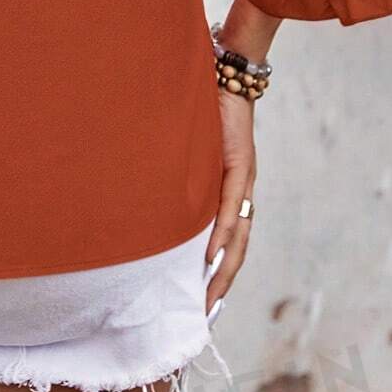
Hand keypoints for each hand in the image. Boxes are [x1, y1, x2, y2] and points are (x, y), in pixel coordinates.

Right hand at [203, 86, 255, 318]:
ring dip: (223, 270)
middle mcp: (242, 194)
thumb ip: (180, 174)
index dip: (217, 277)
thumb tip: (148, 197)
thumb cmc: (205, 110)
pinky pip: (231, 204)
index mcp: (231, 194)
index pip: (228, 245)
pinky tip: (213, 253)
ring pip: (238, 236)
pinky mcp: (239, 163)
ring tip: (208, 297)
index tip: (201, 306)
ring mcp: (243, 180)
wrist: (230, 74)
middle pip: (236, 251)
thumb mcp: (192, 151)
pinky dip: (223, 231)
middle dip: (220, 286)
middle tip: (202, 317)